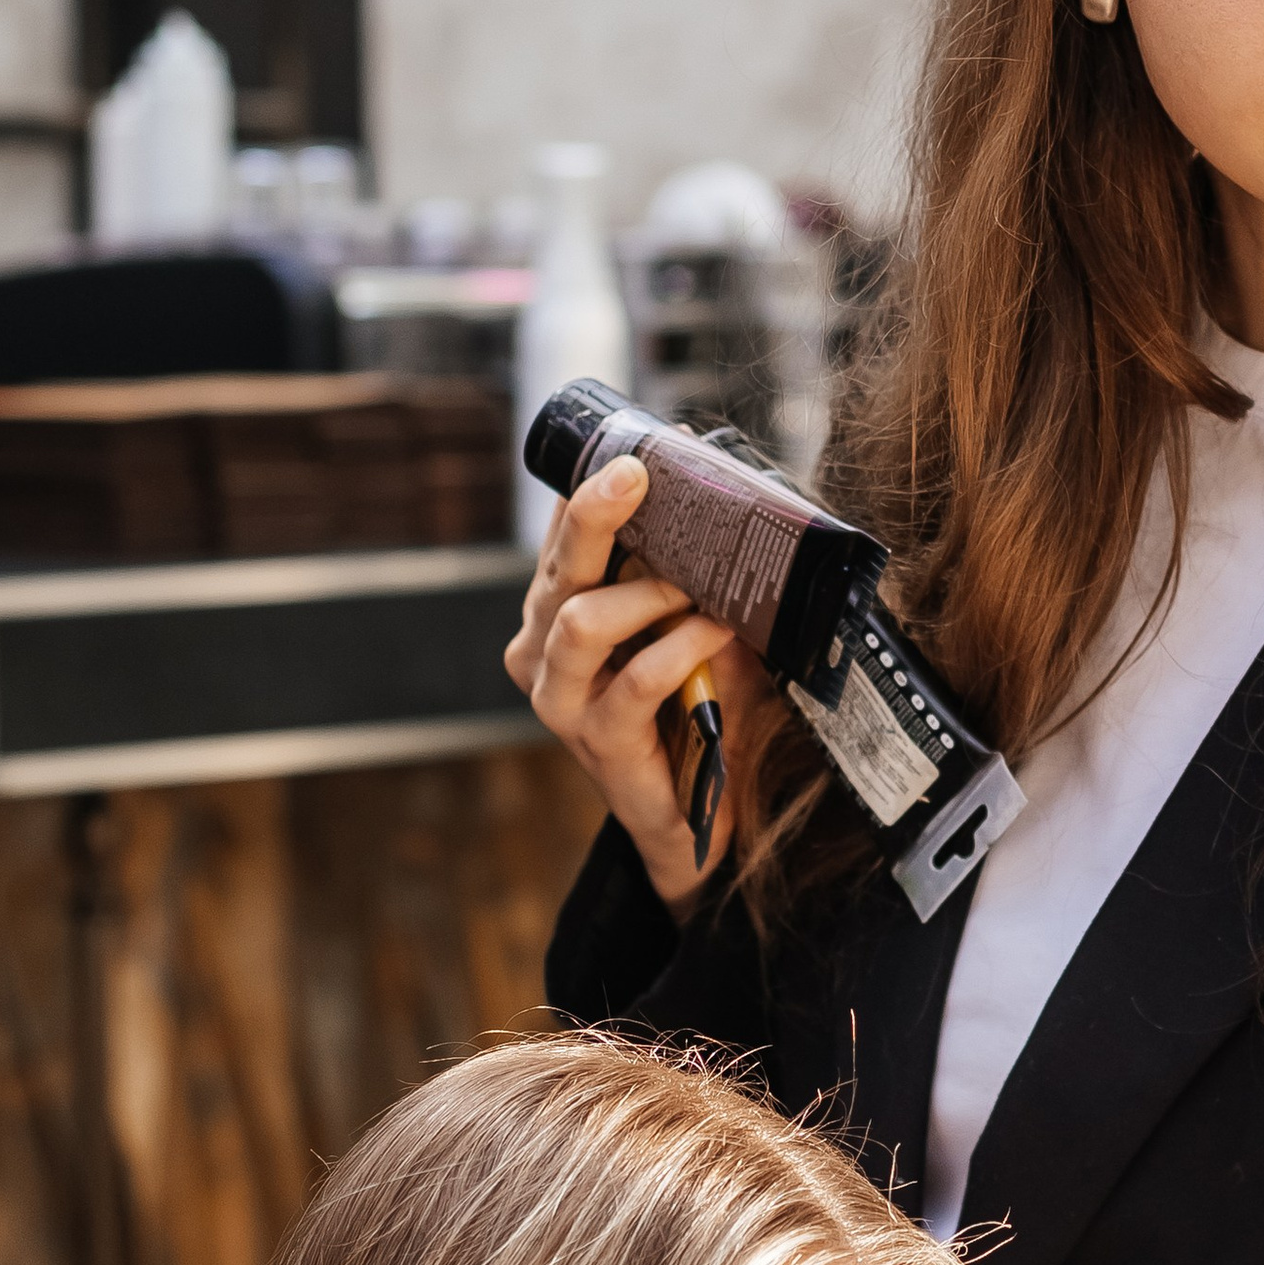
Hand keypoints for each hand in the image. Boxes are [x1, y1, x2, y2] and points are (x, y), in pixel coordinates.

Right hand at [504, 450, 772, 921]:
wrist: (696, 815)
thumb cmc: (693, 708)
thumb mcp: (687, 628)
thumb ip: (688, 573)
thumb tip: (724, 490)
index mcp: (553, 613)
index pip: (563, 538)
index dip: (595, 489)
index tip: (639, 449)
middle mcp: (539, 651)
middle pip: (559, 567)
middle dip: (596, 511)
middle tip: (637, 470)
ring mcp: (559, 700)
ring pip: (580, 620)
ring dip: (648, 592)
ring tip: (697, 588)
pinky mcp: (597, 740)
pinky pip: (636, 679)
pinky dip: (682, 646)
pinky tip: (717, 631)